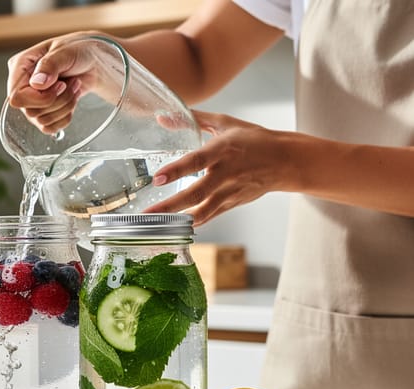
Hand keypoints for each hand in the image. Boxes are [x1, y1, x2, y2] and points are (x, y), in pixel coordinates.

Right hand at [6, 31, 110, 133]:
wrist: (93, 62)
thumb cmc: (78, 49)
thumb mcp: (65, 51)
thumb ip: (49, 65)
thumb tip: (37, 83)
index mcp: (21, 66)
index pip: (16, 96)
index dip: (39, 98)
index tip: (59, 85)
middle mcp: (23, 85)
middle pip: (30, 111)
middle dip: (58, 101)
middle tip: (69, 83)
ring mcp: (32, 101)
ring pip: (42, 121)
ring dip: (65, 106)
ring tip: (73, 87)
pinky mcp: (44, 112)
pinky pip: (50, 128)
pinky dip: (66, 117)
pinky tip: (71, 100)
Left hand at [144, 110, 294, 224]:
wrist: (286, 160)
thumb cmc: (254, 139)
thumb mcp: (224, 123)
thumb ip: (193, 119)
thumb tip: (162, 117)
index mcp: (223, 150)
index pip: (197, 161)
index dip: (176, 170)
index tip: (157, 178)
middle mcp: (227, 173)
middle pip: (197, 193)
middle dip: (171, 205)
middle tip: (147, 212)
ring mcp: (231, 191)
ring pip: (203, 210)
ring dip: (179, 219)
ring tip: (155, 225)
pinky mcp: (234, 203)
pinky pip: (211, 216)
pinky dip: (193, 222)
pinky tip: (174, 226)